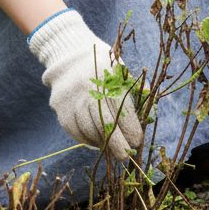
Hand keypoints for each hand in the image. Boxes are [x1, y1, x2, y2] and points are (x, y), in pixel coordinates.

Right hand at [27, 9, 142, 160]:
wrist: (68, 53)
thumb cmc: (101, 63)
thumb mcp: (119, 67)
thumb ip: (132, 84)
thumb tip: (148, 94)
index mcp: (107, 78)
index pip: (121, 109)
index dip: (130, 129)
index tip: (137, 141)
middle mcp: (88, 90)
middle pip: (104, 125)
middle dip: (117, 144)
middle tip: (125, 157)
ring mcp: (72, 99)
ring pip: (88, 130)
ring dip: (102, 143)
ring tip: (111, 147)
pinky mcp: (60, 108)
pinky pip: (74, 130)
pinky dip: (86, 139)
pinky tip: (95, 141)